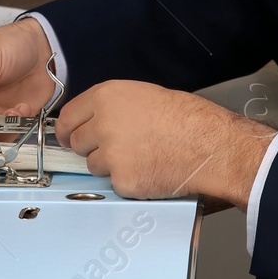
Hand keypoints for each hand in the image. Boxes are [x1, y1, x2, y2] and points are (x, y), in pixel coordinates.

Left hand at [54, 79, 277, 205]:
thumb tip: (92, 121)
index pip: (67, 117)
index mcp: (106, 97)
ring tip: (140, 156)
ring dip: (109, 165)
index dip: (68, 130)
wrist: (210, 144)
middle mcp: (102, 124)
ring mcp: (110, 155)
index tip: (69, 137)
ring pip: (93, 165)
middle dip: (90, 147)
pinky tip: (149, 169)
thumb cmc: (187, 117)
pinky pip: (114, 183)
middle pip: (76, 143)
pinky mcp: (122, 181)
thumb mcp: (143, 95)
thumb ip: (111, 107)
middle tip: (115, 147)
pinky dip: (128, 180)